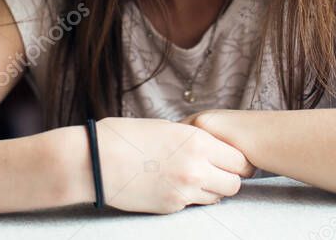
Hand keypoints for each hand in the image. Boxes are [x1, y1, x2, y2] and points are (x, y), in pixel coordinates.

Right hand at [93, 117, 254, 214]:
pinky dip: (191, 197)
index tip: (232, 159)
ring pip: (219, 196)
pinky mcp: (171, 207)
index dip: (238, 160)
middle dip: (231, 177)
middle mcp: (196, 168)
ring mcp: (184, 191)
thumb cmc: (127, 137)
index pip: (240, 159)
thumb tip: (212, 146)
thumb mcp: (168, 128)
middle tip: (219, 171)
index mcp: (198, 142)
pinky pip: (194, 204)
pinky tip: (175, 184)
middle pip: (235, 182)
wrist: (96, 161)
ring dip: (213, 189)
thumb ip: (194, 139)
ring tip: (196, 178)